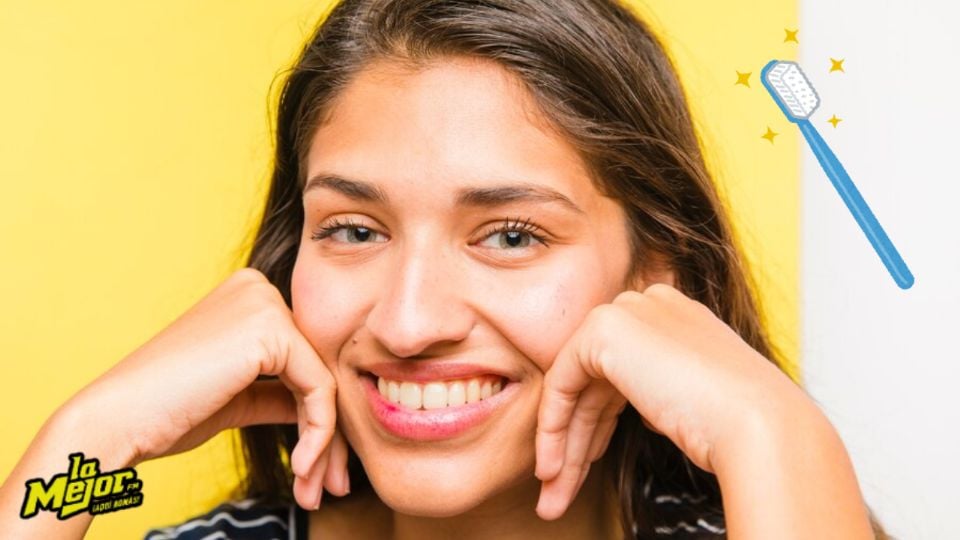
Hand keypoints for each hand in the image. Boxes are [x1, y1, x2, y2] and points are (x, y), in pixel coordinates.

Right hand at [62, 268, 346, 509]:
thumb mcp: (237, 396)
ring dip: (325, 441)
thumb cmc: (165, 411)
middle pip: (318, 366)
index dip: (317, 413)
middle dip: (326, 431)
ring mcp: (264, 303)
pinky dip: (318, 432)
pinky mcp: (270, 328)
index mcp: (249, 295)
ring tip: (312, 487)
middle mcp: (259, 288)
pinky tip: (301, 464)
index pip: (304, 357)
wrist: (117, 419)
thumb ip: (279, 392)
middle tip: (325, 484)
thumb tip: (322, 408)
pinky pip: (319, 386)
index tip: (317, 464)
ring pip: (325, 379)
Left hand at [534, 283, 804, 519]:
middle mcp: (651, 305)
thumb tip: (643, 408)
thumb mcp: (691, 401)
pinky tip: (553, 467)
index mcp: (677, 317)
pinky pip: (561, 382)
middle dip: (578, 440)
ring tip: (552, 497)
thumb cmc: (741, 425)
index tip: (590, 463)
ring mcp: (628, 311)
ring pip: (576, 387)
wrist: (758, 424)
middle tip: (561, 489)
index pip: (622, 370)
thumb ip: (660, 391)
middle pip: (597, 382)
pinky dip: (553, 427)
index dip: (600, 422)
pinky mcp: (604, 328)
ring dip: (563, 446)